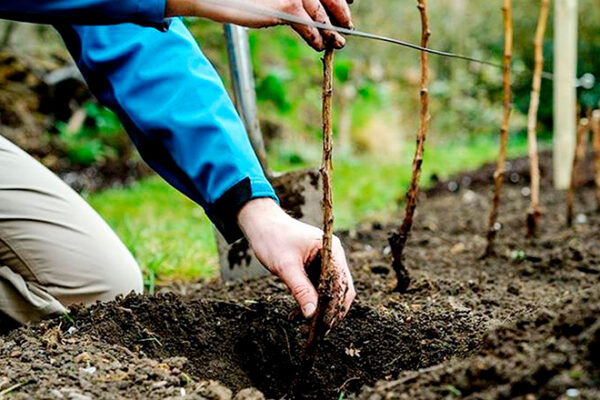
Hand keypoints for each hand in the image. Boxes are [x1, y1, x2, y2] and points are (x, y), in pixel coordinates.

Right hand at [166, 0, 354, 50]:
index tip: (348, 10)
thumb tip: (314, 15)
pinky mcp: (287, 6)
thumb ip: (292, 2)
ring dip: (331, 31)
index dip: (340, 0)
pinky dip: (315, 36)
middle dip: (341, 15)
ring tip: (338, 43)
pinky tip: (318, 45)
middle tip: (348, 29)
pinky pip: (308, 25)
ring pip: (320, 13)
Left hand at [238, 198, 355, 326]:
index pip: (341, 282)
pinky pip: (319, 289)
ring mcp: (326, 261)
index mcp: (331, 249)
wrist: (261, 225)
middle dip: (330, 310)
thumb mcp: (285, 266)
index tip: (325, 324)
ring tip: (305, 325)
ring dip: (320, 308)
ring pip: (331, 291)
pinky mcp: (316, 268)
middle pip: (341, 289)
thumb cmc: (272, 239)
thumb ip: (300, 290)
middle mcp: (333, 255)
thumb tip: (312, 315)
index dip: (336, 305)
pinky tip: (297, 314)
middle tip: (318, 331)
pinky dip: (311, 301)